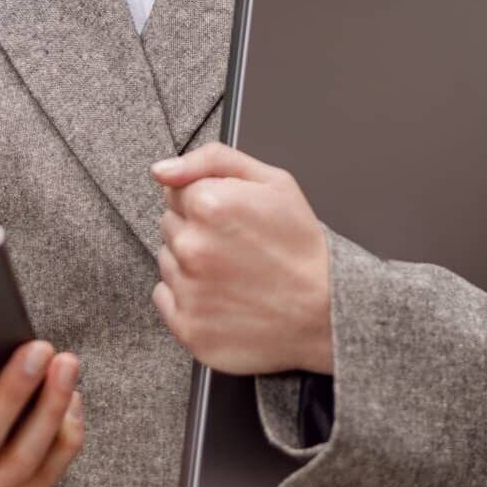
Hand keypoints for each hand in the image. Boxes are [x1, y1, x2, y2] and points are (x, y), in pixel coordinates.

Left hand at [149, 142, 333, 376]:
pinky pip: (164, 297)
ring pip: (167, 261)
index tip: (233, 218)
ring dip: (191, 264)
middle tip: (238, 246)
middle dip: (197, 230)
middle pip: (170, 226)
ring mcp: (188, 290)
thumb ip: (212, 160)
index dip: (207, 201)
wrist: (326, 310)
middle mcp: (193, 246)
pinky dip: (187, 297)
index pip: (175, 192)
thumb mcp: (273, 181)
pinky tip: (221, 296)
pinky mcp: (187, 326)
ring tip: (233, 272)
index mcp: (210, 204)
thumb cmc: (300, 245)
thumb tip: (161, 170)